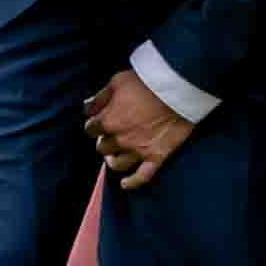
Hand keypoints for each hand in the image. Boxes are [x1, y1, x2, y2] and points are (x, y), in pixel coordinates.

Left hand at [82, 67, 195, 189]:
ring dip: (113, 159)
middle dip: (105, 139)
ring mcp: (138, 150)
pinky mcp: (156, 155)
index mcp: (107, 120)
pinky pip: (142, 176)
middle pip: (102, 147)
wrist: (178, 87)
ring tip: (115, 155)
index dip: (95, 124)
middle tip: (113, 133)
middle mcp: (119, 139)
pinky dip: (132, 182)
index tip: (101, 119)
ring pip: (117, 164)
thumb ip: (99, 97)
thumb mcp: (117, 81)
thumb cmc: (147, 81)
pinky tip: (125, 184)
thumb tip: (87, 108)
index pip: (90, 129)